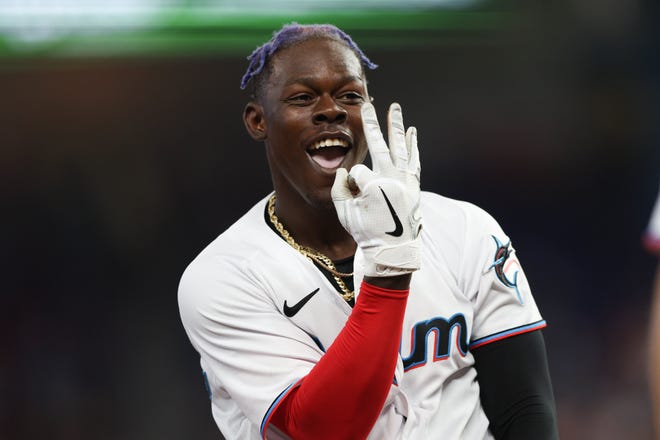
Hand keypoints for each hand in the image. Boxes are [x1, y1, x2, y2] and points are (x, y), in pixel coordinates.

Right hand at [332, 102, 421, 276]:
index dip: (352, 186)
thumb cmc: (367, 233)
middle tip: (366, 106)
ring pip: (400, 147)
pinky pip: (414, 160)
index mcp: (373, 187)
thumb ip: (339, 190)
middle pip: (379, 145)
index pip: (357, 172)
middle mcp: (391, 179)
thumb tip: (344, 171)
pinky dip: (413, 145)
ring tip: (395, 108)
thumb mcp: (345, 214)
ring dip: (396, 126)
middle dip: (371, 124)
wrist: (393, 249)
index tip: (355, 199)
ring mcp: (405, 181)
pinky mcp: (414, 184)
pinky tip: (412, 131)